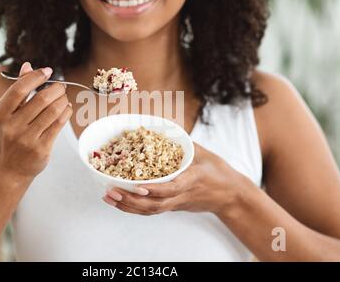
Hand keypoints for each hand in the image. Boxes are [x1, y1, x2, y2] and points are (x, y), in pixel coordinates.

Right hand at [0, 62, 72, 178]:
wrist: (9, 168)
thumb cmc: (10, 134)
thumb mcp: (7, 113)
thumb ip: (18, 90)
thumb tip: (28, 65)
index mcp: (1, 114)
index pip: (19, 89)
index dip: (36, 77)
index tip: (48, 71)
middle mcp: (12, 126)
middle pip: (41, 100)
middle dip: (55, 89)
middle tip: (61, 86)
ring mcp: (26, 139)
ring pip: (52, 112)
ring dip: (62, 100)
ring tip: (63, 97)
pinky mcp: (41, 149)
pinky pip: (58, 125)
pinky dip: (65, 113)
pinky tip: (66, 108)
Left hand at [103, 142, 252, 216]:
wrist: (230, 196)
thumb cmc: (218, 172)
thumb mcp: (204, 153)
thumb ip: (184, 144)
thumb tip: (163, 129)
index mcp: (192, 180)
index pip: (172, 188)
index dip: (154, 190)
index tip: (137, 186)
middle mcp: (182, 195)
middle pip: (155, 204)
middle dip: (131, 200)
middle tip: (111, 191)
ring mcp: (177, 203)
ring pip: (151, 210)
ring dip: (128, 206)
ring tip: (108, 197)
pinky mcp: (174, 207)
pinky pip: (152, 211)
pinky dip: (134, 208)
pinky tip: (119, 202)